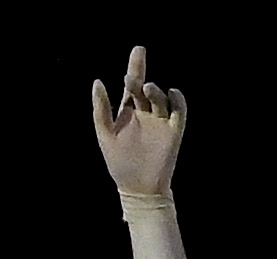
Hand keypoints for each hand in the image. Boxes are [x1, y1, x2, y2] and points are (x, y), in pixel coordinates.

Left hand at [89, 44, 185, 196]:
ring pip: (160, 98)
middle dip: (141, 76)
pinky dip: (177, 100)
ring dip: (155, 91)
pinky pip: (179, 111)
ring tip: (146, 88)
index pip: (131, 84)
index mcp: (128, 111)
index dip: (136, 66)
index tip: (139, 50)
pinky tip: (171, 93)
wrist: (138, 189)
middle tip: (133, 77)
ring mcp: (160, 122)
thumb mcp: (104, 134)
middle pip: (145, 87)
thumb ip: (100, 108)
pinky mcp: (173, 132)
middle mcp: (146, 113)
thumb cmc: (119, 163)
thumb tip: (97, 81)